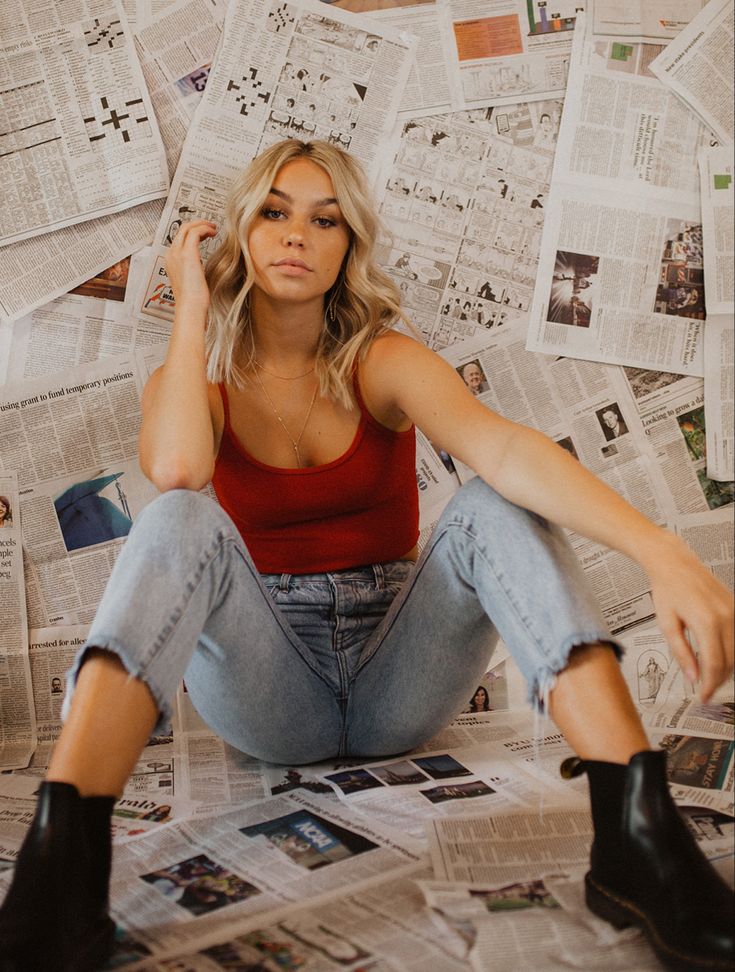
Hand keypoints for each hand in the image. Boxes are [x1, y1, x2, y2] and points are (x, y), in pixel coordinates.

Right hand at [164, 219, 217, 312]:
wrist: (190, 307)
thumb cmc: (193, 300)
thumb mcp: (191, 281)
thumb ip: (193, 270)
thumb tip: (200, 267)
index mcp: (171, 261)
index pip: (179, 239)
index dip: (192, 233)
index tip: (204, 234)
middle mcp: (172, 255)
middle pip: (182, 229)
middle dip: (197, 224)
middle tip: (210, 227)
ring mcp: (177, 253)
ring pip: (187, 227)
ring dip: (202, 225)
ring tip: (213, 228)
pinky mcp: (187, 254)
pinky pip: (194, 232)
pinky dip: (204, 229)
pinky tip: (213, 233)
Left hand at [648, 535, 733, 702]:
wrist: (675, 562)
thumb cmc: (667, 590)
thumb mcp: (667, 623)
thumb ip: (681, 652)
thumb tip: (694, 677)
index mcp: (706, 622)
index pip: (714, 665)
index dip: (709, 685)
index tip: (702, 697)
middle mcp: (726, 616)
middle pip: (730, 661)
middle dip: (718, 680)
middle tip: (705, 691)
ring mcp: (734, 611)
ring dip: (727, 668)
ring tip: (710, 677)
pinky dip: (731, 652)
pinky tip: (718, 658)